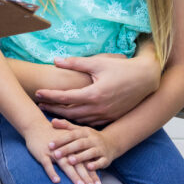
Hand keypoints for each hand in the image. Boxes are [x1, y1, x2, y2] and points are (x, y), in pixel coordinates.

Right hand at [20, 119, 101, 183]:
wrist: (36, 125)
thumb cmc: (53, 136)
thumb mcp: (67, 142)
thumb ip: (77, 153)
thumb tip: (88, 167)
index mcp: (73, 147)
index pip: (85, 162)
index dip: (91, 173)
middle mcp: (65, 149)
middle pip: (78, 165)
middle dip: (86, 177)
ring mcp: (53, 151)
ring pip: (65, 165)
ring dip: (73, 176)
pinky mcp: (42, 153)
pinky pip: (47, 164)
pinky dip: (52, 172)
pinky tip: (56, 181)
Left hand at [35, 52, 160, 125]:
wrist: (146, 79)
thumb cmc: (121, 68)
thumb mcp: (98, 63)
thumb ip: (76, 63)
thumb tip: (56, 61)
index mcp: (94, 94)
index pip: (66, 97)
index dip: (50, 95)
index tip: (37, 92)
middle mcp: (99, 108)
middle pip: (69, 112)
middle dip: (53, 108)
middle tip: (39, 104)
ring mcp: (106, 115)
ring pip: (80, 120)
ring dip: (64, 116)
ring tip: (51, 111)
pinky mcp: (111, 118)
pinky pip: (91, 122)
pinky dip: (79, 120)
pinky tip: (70, 116)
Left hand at [49, 118, 118, 170]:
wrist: (111, 143)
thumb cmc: (89, 138)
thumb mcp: (79, 131)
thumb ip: (66, 127)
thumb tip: (52, 121)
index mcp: (85, 132)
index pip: (71, 135)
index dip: (60, 140)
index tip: (49, 145)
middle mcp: (93, 139)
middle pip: (79, 144)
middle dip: (67, 149)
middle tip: (56, 155)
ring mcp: (100, 149)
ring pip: (90, 152)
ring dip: (80, 157)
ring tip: (70, 161)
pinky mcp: (106, 158)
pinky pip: (101, 161)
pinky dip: (95, 165)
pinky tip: (88, 168)